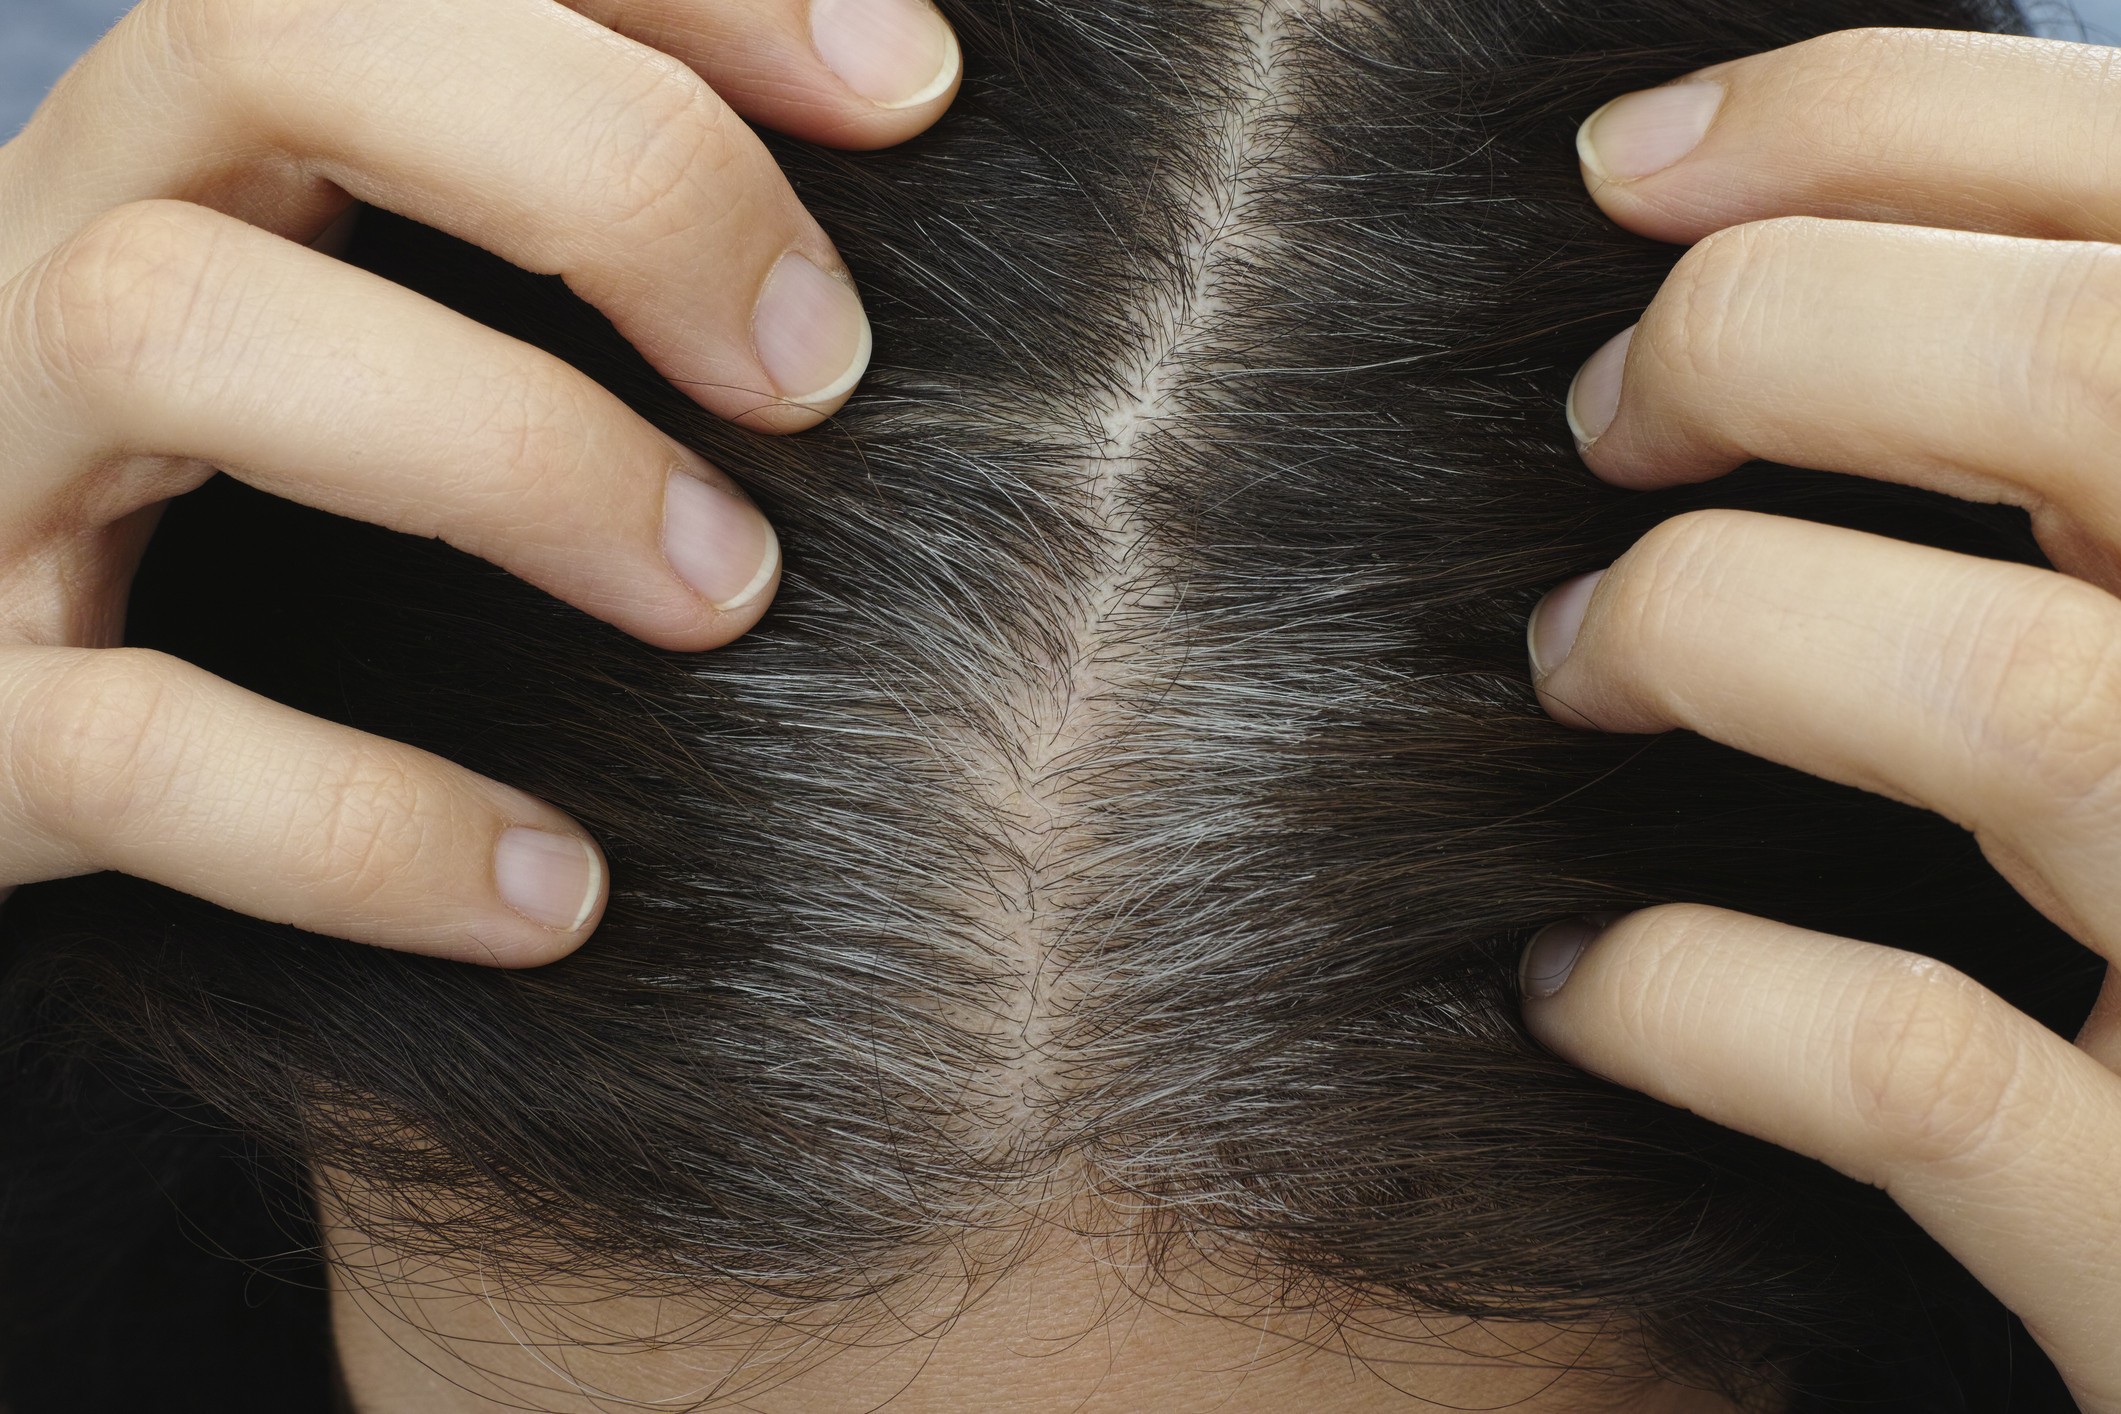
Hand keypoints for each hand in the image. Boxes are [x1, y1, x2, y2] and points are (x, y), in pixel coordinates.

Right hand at [0, 0, 958, 965]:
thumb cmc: (235, 552)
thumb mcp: (368, 351)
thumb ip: (541, 271)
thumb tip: (845, 279)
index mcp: (200, 155)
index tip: (908, 86)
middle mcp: (56, 253)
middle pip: (263, 30)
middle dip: (603, 164)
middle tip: (815, 364)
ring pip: (168, 326)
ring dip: (507, 450)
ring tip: (723, 593)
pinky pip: (122, 751)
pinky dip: (360, 822)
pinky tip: (550, 893)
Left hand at [1521, 28, 2120, 1408]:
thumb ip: (2092, 461)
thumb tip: (1818, 256)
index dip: (1873, 118)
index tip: (1630, 163)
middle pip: (2090, 378)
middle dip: (1770, 333)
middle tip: (1604, 410)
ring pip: (2012, 705)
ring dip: (1713, 632)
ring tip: (1573, 661)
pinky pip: (1909, 1070)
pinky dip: (1690, 1000)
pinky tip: (1571, 985)